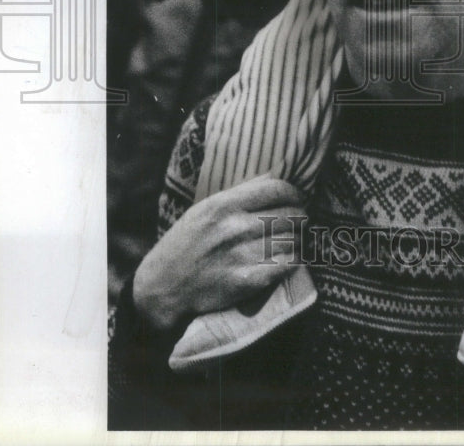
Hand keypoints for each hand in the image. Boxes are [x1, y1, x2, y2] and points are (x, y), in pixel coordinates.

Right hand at [133, 175, 305, 329]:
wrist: (162, 287)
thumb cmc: (186, 243)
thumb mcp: (205, 208)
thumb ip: (241, 193)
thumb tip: (275, 176)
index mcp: (224, 204)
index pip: (277, 189)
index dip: (295, 193)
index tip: (299, 198)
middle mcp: (234, 227)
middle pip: (290, 214)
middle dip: (300, 216)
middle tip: (300, 220)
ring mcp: (241, 255)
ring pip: (292, 240)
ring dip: (298, 239)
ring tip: (294, 240)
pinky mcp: (247, 282)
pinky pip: (287, 265)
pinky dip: (293, 260)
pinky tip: (289, 258)